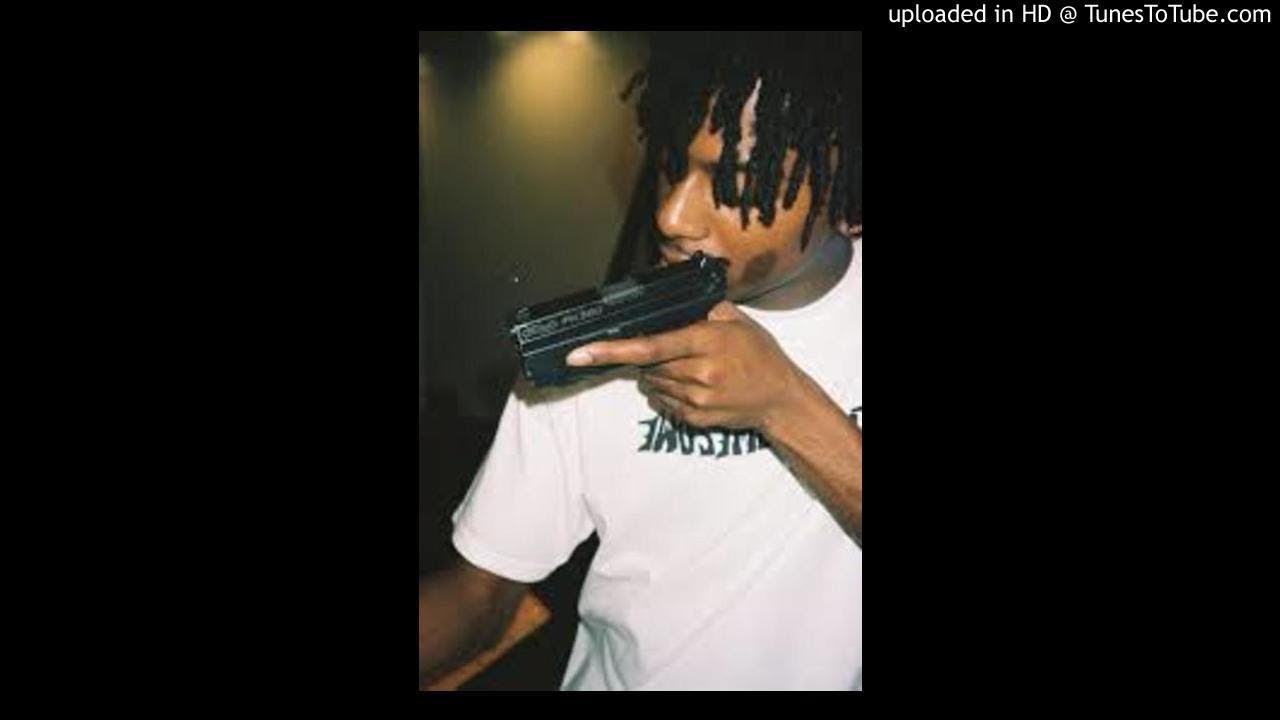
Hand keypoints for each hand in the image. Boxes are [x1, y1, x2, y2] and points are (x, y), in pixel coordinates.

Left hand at [566, 301, 805, 429]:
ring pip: (652, 384)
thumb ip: (701, 309)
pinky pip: (663, 403)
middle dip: (648, 356)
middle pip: (646, 366)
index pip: (648, 346)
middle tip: (672, 350)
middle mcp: (698, 373)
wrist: (781, 399)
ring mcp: (696, 400)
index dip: (610, 350)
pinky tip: (694, 385)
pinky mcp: (694, 420)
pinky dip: (669, 392)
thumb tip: (665, 301)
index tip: (579, 353)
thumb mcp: (737, 321)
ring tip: (690, 367)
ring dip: (658, 374)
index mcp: (705, 342)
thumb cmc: (760, 356)